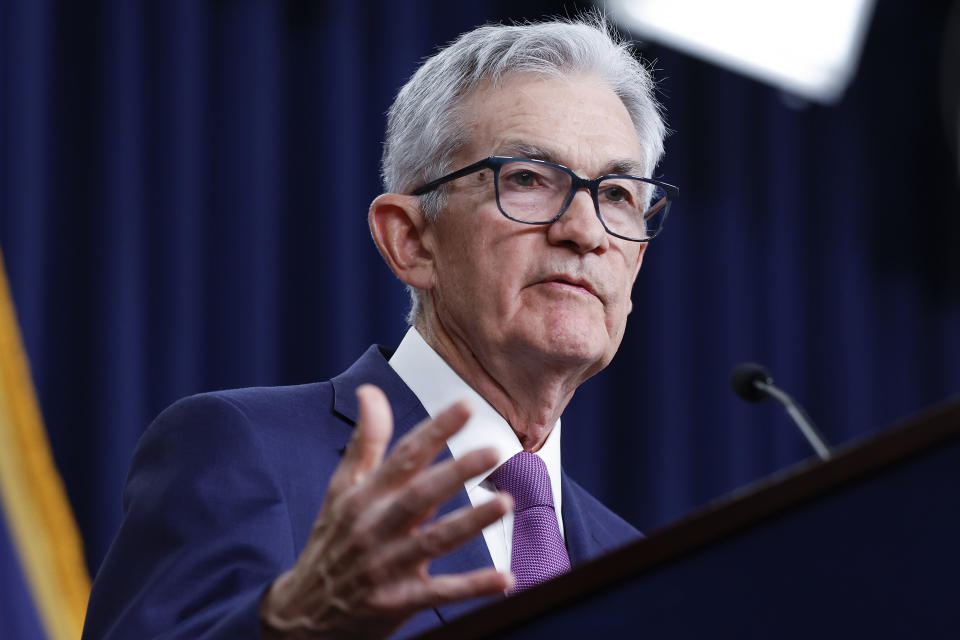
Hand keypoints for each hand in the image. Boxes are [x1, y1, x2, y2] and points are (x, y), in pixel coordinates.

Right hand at [259, 384, 512, 638]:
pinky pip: (440, 593)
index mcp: (365, 496)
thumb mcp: (341, 490)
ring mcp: (386, 566)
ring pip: (434, 540)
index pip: (404, 456)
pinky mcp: (397, 602)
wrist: (302, 613)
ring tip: (505, 502)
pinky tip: (505, 579)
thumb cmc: (331, 541)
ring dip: (471, 523)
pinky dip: (473, 587)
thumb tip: (370, 390)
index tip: (465, 406)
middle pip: (420, 494)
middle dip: (456, 472)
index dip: (434, 430)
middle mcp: (375, 527)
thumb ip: (365, 441)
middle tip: (492, 450)